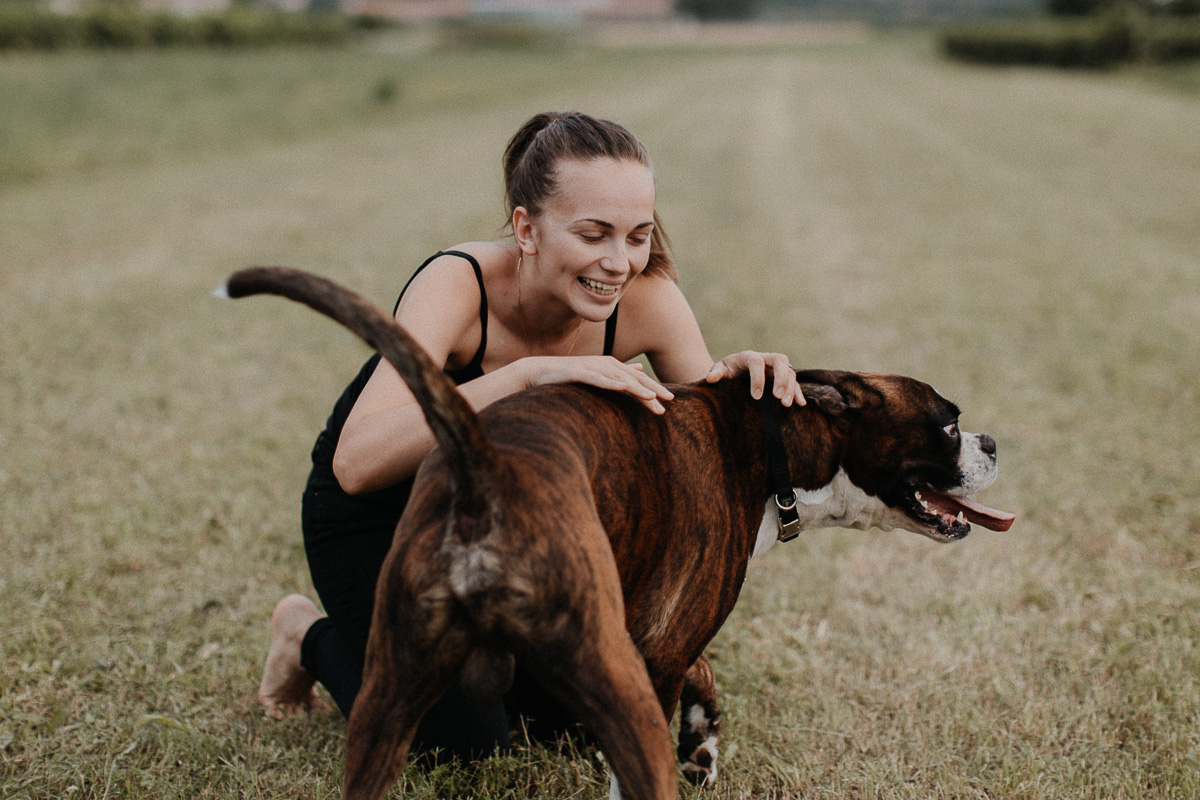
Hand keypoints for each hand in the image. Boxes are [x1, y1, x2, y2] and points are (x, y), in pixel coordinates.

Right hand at [524, 356, 674, 413]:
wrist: (537, 371)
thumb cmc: (567, 376)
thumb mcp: (597, 374)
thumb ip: (618, 372)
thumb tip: (637, 368)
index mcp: (610, 366)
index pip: (637, 378)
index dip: (654, 387)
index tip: (671, 400)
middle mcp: (604, 364)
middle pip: (633, 377)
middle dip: (652, 388)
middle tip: (670, 401)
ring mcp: (591, 366)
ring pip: (619, 378)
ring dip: (637, 387)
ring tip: (652, 397)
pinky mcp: (578, 372)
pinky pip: (597, 378)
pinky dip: (610, 382)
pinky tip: (622, 387)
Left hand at [705, 351, 805, 406]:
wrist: (735, 372)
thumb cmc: (727, 371)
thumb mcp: (719, 370)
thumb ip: (715, 373)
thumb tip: (710, 378)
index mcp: (748, 356)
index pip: (756, 362)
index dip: (758, 378)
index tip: (756, 397)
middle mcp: (765, 358)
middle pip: (780, 360)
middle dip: (781, 378)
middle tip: (777, 397)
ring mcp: (775, 368)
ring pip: (789, 371)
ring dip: (790, 387)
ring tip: (786, 404)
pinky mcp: (782, 377)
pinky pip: (794, 382)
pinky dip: (798, 391)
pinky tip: (800, 403)